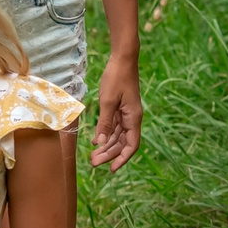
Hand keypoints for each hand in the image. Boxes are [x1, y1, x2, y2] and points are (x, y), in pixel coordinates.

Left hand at [88, 48, 142, 169]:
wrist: (122, 59)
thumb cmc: (116, 77)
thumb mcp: (108, 101)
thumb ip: (105, 123)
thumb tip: (100, 143)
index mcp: (133, 118)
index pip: (131, 145)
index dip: (122, 159)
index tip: (111, 169)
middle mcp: (132, 118)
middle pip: (123, 143)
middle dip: (109, 154)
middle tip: (93, 163)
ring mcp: (127, 113)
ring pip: (118, 136)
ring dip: (106, 146)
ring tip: (93, 156)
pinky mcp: (120, 108)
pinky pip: (114, 126)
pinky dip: (106, 135)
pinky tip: (96, 141)